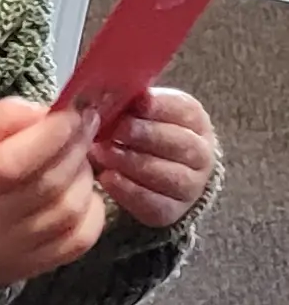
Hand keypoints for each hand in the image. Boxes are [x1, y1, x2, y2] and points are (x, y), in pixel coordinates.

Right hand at [0, 98, 107, 285]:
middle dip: (75, 149)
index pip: (13, 162)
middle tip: (82, 129)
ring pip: (69, 209)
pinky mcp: (35, 266)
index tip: (72, 112)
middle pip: (48, 184)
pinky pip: (81, 238)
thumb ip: (0, 119)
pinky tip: (82, 193)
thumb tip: (47, 112)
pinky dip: (92, 210)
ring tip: (77, 161)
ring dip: (85, 177)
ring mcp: (13, 250)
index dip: (52, 134)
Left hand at [90, 86, 215, 227]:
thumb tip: (104, 93)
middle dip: (146, 135)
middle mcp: (200, 153)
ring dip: (133, 162)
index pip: (185, 111)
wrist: (154, 181)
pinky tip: (107, 178)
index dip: (161, 107)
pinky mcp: (172, 210)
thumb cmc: (141, 139)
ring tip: (103, 153)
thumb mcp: (139, 116)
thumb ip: (129, 106)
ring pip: (169, 174)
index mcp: (194, 122)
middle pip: (180, 143)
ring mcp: (191, 184)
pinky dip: (128, 190)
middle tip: (116, 130)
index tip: (136, 103)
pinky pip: (154, 202)